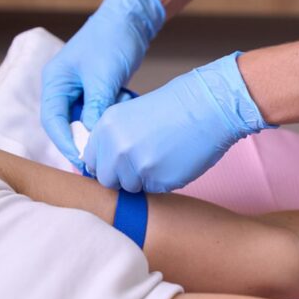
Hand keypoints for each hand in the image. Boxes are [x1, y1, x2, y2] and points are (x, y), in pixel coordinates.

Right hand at [40, 0, 163, 171]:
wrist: (131, 19)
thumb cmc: (111, 39)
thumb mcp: (103, 77)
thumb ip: (95, 108)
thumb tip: (92, 139)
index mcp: (55, 82)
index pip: (53, 122)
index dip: (65, 144)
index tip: (82, 161)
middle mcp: (63, 88)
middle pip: (68, 125)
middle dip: (85, 140)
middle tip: (101, 159)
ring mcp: (80, 90)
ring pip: (87, 121)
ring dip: (104, 123)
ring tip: (119, 113)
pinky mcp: (97, 92)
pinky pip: (101, 113)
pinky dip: (113, 112)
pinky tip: (126, 99)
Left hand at [83, 52, 273, 191]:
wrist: (207, 107)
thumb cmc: (174, 109)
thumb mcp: (130, 116)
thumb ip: (112, 140)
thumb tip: (103, 166)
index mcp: (106, 127)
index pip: (91, 161)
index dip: (106, 164)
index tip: (119, 161)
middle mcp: (116, 147)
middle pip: (107, 180)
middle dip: (122, 176)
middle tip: (142, 161)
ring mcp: (136, 166)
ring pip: (130, 188)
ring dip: (143, 180)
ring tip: (161, 157)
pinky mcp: (157, 180)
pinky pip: (153, 191)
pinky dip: (162, 182)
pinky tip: (173, 161)